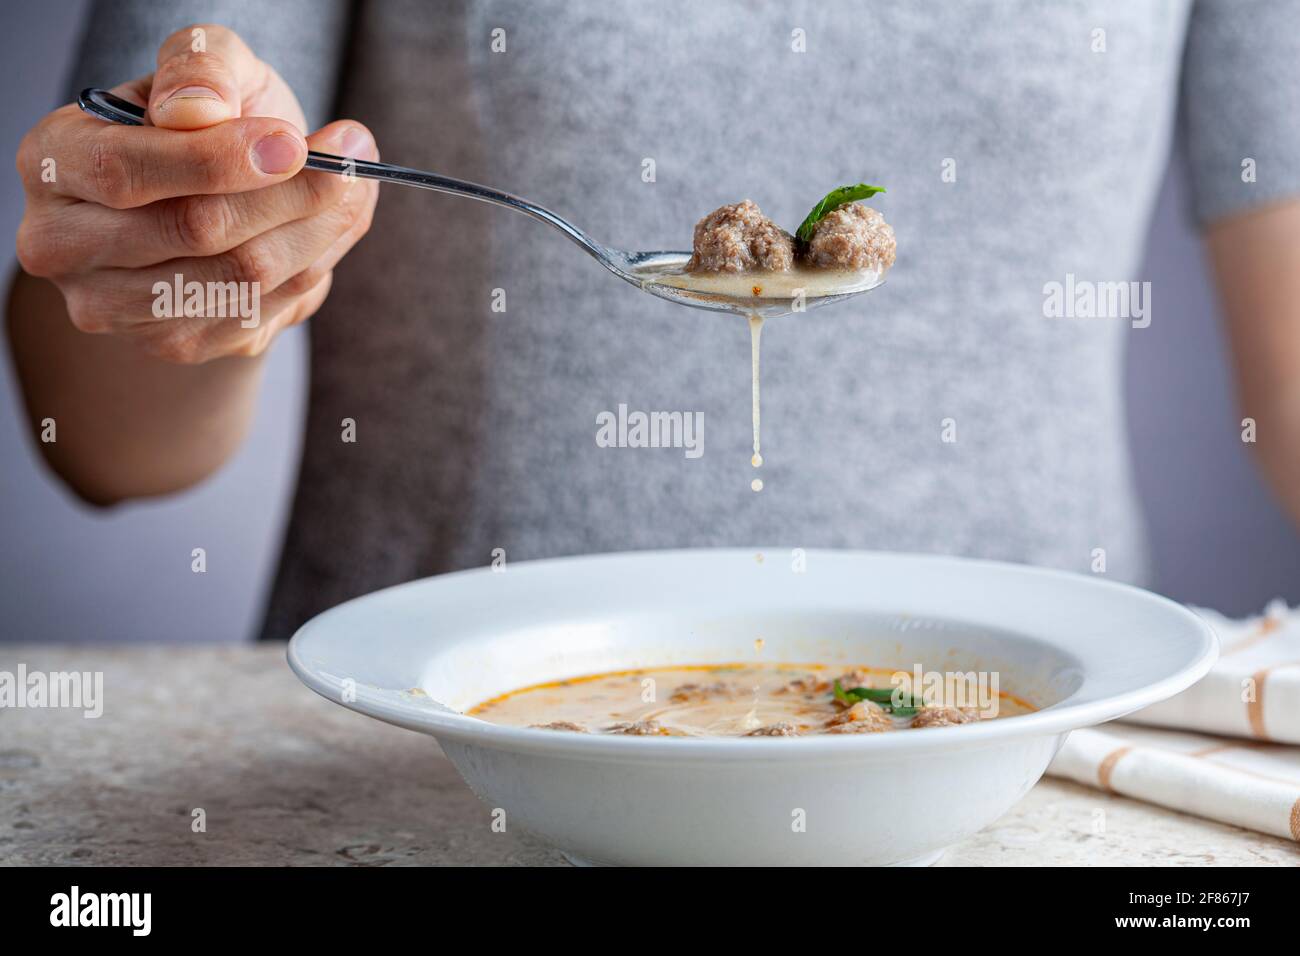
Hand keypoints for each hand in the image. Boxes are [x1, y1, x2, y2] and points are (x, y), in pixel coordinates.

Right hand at [15, 23, 377, 363]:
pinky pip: (264, 312)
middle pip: (196, 231)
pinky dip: (315, 265)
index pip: (128, 171)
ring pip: (242, 279)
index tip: (296, 142)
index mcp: (57, 162)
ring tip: (354, 186)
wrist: (213, 190)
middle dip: (291, 194)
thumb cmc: (204, 118)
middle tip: (352, 160)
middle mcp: (66, 245)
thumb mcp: (203, 66)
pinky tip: (333, 227)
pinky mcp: (175, 342)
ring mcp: (117, 306)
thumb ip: (199, 68)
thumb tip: (199, 112)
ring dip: (318, 232)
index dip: (219, 159)